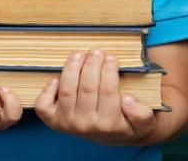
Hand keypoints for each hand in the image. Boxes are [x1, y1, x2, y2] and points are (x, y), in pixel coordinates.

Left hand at [34, 49, 156, 145]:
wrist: (111, 136)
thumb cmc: (126, 122)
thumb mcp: (144, 122)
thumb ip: (141, 114)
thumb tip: (127, 99)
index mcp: (109, 124)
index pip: (107, 91)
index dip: (108, 71)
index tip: (111, 57)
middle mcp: (86, 126)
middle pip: (86, 88)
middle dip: (91, 65)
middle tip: (96, 51)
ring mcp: (68, 123)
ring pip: (67, 91)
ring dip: (71, 69)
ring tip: (78, 54)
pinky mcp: (53, 121)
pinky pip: (44, 105)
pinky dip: (48, 89)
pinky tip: (56, 77)